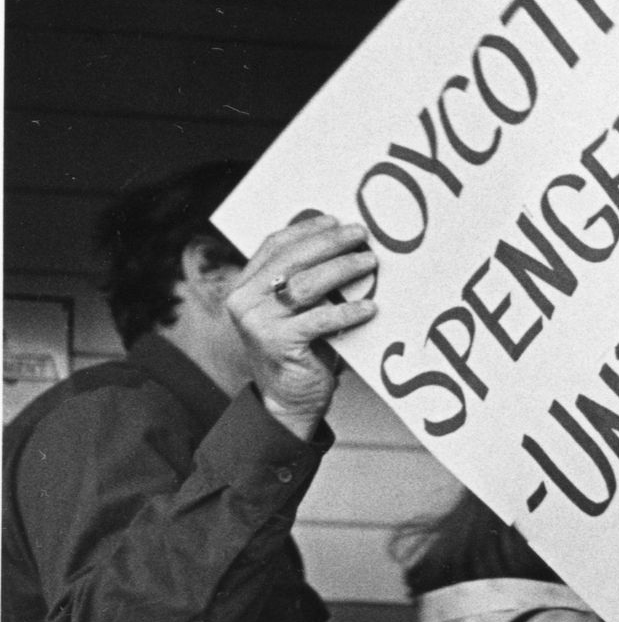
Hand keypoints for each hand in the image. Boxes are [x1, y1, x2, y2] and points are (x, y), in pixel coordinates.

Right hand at [226, 214, 378, 436]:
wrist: (288, 401)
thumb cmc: (300, 351)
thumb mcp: (295, 312)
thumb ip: (304, 283)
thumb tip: (343, 246)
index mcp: (245, 286)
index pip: (274, 245)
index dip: (305, 230)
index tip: (336, 219)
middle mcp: (245, 301)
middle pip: (291, 259)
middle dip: (329, 243)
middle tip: (361, 235)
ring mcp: (259, 322)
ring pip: (305, 285)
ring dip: (342, 270)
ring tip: (370, 263)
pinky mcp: (280, 344)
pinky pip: (321, 320)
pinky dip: (348, 311)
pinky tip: (370, 307)